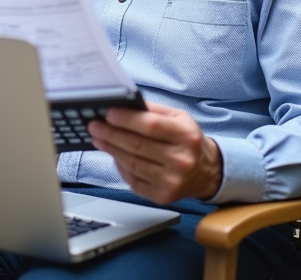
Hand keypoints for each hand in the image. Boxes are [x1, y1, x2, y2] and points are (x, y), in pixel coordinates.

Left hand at [88, 101, 222, 203]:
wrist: (206, 172)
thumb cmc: (188, 140)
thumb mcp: (179, 118)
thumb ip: (153, 110)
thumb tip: (124, 104)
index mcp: (186, 136)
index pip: (151, 126)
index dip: (126, 120)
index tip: (108, 114)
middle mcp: (181, 160)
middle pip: (137, 146)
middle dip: (111, 134)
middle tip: (94, 126)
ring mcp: (172, 181)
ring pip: (132, 164)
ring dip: (111, 150)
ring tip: (99, 139)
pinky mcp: (162, 196)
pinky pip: (133, 180)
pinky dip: (120, 166)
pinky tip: (114, 155)